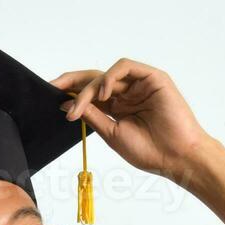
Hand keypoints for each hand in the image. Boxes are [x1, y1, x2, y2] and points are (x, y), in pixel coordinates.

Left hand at [50, 57, 213, 182]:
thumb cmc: (149, 150)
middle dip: (72, 81)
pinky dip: (109, 77)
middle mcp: (127, 92)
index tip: (49, 95)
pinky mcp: (152, 77)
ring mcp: (139, 83)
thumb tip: (66, 104)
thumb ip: (92, 115)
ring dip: (89, 88)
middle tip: (53, 87)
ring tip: (79, 107)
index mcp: (117, 107)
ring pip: (106, 75)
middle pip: (94, 78)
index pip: (89, 93)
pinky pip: (125, 67)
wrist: (176, 157)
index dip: (70, 92)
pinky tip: (102, 94)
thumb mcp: (111, 133)